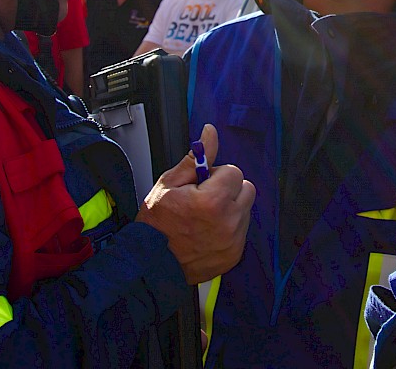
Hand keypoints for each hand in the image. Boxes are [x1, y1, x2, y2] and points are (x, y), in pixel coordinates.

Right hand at [138, 124, 254, 283]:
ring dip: (230, 208)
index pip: (233, 172)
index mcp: (212, 201)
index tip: (201, 185)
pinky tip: (208, 232)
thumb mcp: (169, 183)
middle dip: (228, 189)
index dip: (215, 175)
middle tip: (204, 199)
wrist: (149, 263)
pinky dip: (229, 229)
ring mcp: (233, 241)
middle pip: (246, 188)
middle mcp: (228, 222)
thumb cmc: (156, 224)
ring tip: (204, 217)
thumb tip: (210, 133)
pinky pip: (241, 231)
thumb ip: (196, 158)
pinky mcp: (234, 255)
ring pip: (245, 209)